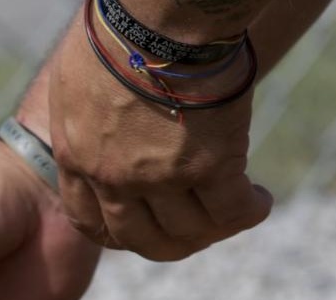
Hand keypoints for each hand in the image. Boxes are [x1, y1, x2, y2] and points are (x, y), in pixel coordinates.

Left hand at [47, 20, 273, 260]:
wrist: (161, 11)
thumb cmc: (121, 25)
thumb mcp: (78, 80)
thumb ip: (86, 114)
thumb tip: (103, 117)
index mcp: (76, 157)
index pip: (90, 222)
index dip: (119, 233)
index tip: (141, 225)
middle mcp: (112, 178)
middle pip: (139, 238)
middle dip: (168, 241)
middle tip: (194, 228)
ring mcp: (158, 177)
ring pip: (186, 232)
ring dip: (213, 230)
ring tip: (236, 208)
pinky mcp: (208, 164)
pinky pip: (230, 211)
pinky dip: (248, 211)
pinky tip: (259, 200)